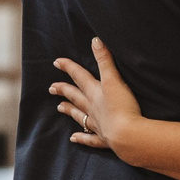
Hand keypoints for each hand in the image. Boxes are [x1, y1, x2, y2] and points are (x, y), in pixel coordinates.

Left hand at [50, 39, 145, 156]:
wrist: (128, 135)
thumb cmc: (122, 106)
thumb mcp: (114, 80)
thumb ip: (105, 60)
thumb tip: (95, 40)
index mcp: (94, 92)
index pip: (79, 76)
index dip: (69, 67)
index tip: (56, 62)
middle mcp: (92, 108)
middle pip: (75, 96)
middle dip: (64, 90)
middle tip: (51, 88)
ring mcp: (97, 124)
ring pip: (80, 116)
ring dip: (70, 111)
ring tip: (59, 108)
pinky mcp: (104, 139)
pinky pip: (89, 139)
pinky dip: (81, 138)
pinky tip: (74, 138)